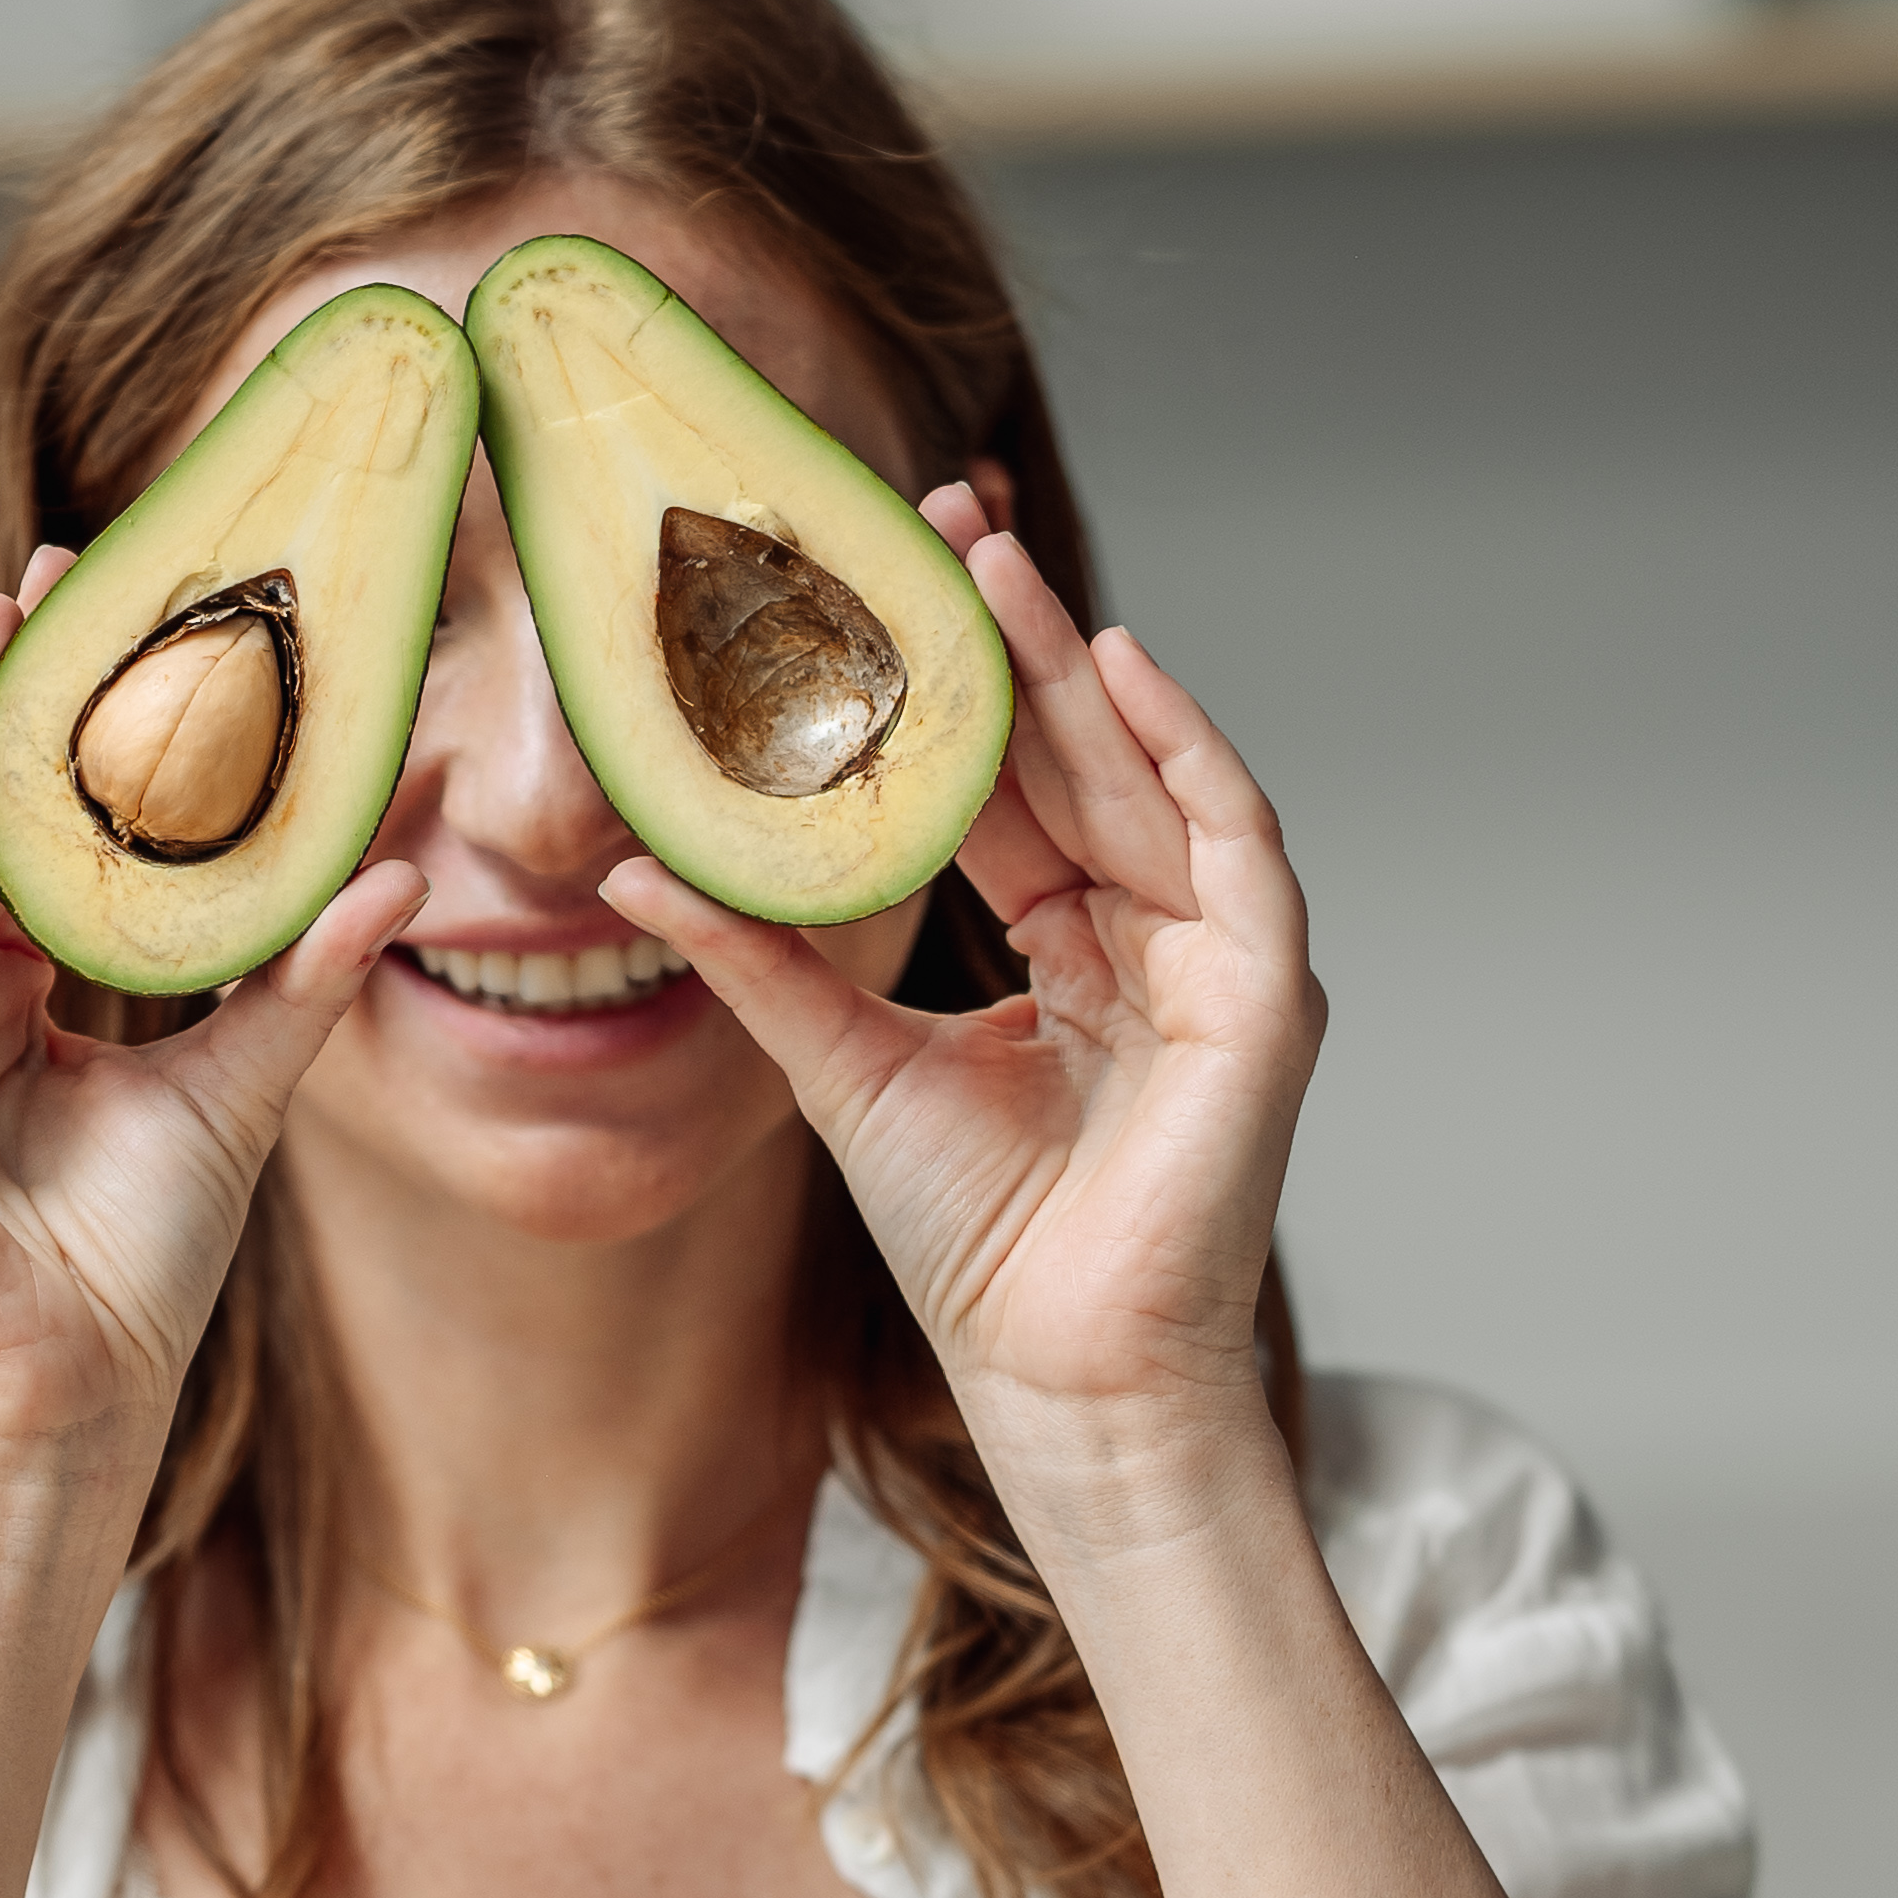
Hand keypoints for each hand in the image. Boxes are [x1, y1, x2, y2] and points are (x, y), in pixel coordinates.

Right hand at [0, 555, 423, 1532]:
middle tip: (59, 573)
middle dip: (6, 701)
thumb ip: (296, 980)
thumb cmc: (131, 1280)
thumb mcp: (233, 1093)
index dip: (73, 740)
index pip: (31, 848)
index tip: (122, 623)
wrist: (72, 1411)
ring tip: (4, 626)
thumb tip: (399, 874)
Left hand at [601, 510, 1321, 1549]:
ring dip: (1080, 664)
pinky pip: (1236, 839)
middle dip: (1011, 640)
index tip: (880, 590)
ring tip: (1000, 567)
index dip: (948, 690)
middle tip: (939, 525)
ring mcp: (1215, 962)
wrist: (1058, 1372)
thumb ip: (756, 960)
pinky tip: (1121, 669)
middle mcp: (1145, 939)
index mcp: (1061, 951)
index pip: (1007, 788)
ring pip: (1148, 774)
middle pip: (1077, 757)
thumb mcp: (841, 1065)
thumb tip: (631, 878)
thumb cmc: (978, 1246)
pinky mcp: (1265, 993)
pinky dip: (1185, 750)